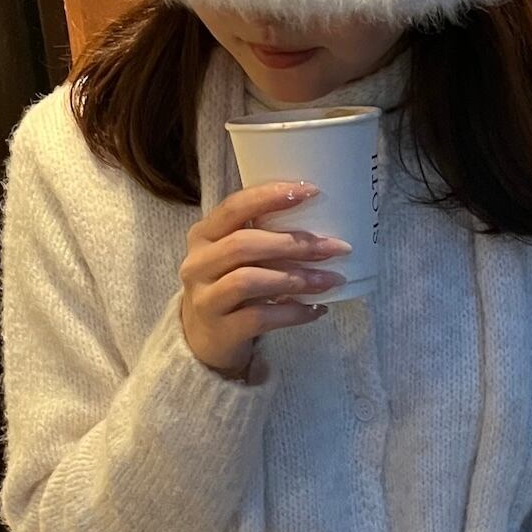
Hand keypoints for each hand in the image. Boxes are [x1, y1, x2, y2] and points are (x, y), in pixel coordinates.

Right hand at [179, 181, 351, 376]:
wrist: (205, 341)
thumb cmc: (229, 287)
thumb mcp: (236, 257)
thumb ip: (261, 238)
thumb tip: (321, 229)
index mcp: (203, 235)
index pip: (234, 207)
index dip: (270, 196)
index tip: (312, 191)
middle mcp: (197, 264)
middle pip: (243, 245)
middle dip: (294, 244)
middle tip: (335, 247)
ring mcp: (205, 299)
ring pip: (249, 281)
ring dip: (296, 279)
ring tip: (330, 280)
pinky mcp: (220, 330)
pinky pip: (260, 318)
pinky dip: (293, 312)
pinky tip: (316, 309)